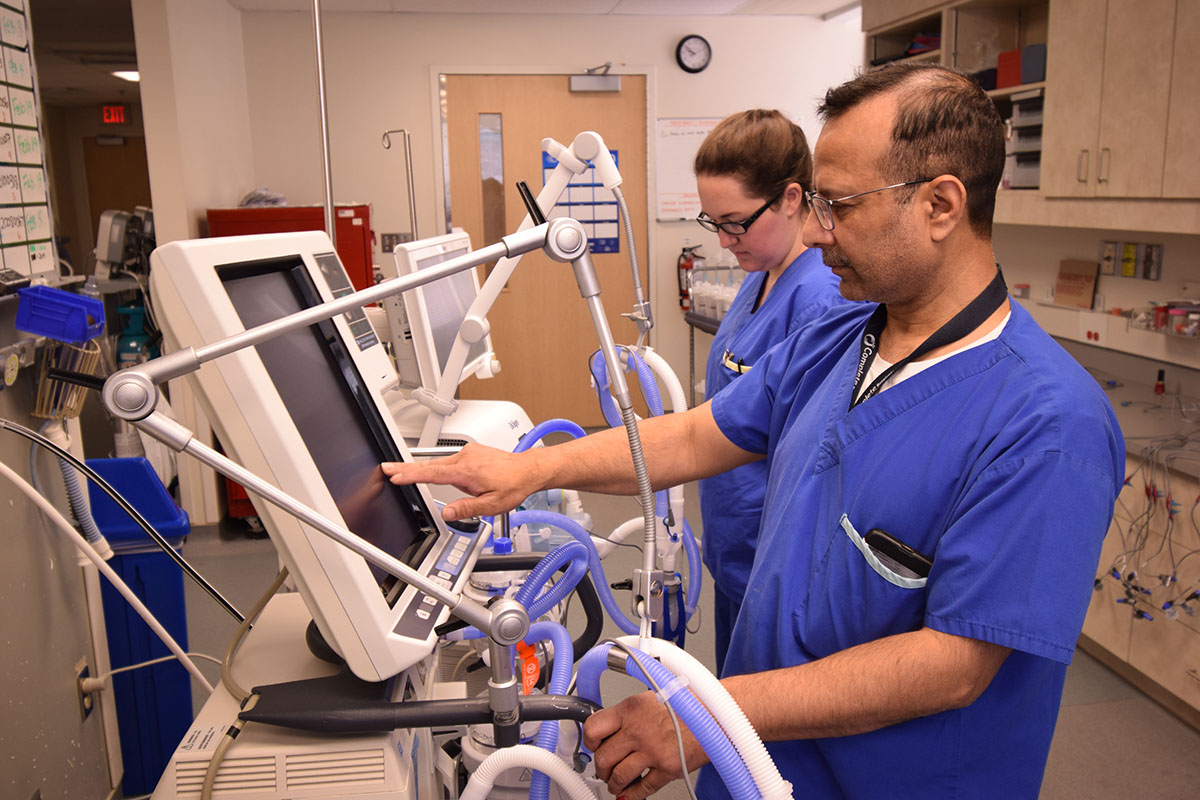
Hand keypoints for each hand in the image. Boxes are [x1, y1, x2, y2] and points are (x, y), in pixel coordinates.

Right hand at [381, 443, 539, 520]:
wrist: (528, 470)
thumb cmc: (513, 485)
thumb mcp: (491, 505)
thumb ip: (467, 509)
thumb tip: (447, 513)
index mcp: (467, 471)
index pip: (431, 473)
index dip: (410, 474)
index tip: (394, 473)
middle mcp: (465, 458)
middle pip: (430, 466)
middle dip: (408, 468)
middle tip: (388, 468)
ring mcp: (468, 453)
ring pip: (441, 464)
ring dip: (431, 472)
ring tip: (433, 479)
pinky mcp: (472, 452)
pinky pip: (451, 461)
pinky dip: (444, 468)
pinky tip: (453, 477)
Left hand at [583, 691, 707, 799]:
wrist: (715, 714)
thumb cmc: (687, 704)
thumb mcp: (651, 698)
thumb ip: (630, 713)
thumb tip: (610, 728)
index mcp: (631, 709)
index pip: (594, 727)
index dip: (589, 741)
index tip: (592, 746)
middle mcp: (638, 729)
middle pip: (604, 756)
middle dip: (601, 768)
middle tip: (604, 769)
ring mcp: (652, 750)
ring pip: (619, 775)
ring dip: (614, 783)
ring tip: (616, 783)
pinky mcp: (667, 768)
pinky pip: (642, 788)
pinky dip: (632, 795)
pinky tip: (630, 794)